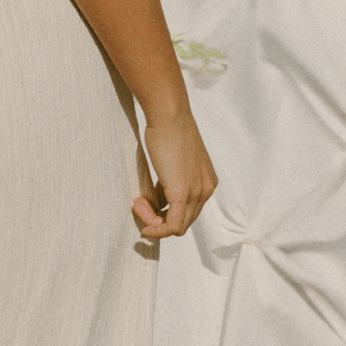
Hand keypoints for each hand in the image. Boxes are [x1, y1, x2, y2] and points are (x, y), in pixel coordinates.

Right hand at [132, 112, 217, 239]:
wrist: (169, 116)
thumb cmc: (167, 132)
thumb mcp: (173, 163)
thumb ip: (168, 182)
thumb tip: (155, 202)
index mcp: (208, 182)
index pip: (189, 212)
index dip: (165, 212)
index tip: (146, 200)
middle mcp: (207, 190)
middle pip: (184, 222)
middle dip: (159, 220)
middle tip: (137, 204)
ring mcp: (197, 192)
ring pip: (177, 227)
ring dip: (154, 223)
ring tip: (137, 205)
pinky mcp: (182, 193)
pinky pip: (172, 226)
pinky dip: (157, 230)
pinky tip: (144, 225)